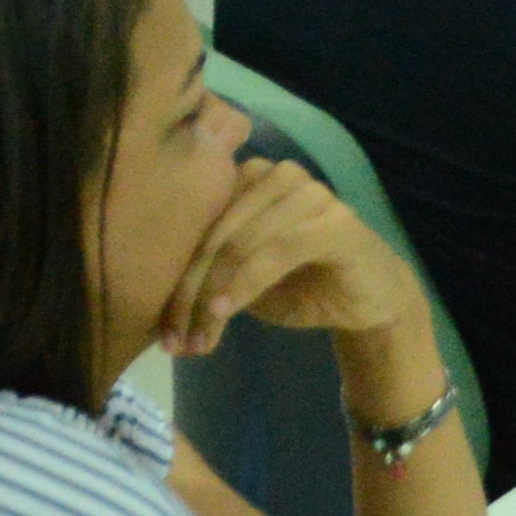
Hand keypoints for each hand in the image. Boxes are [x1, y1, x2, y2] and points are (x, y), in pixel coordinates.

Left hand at [160, 161, 419, 357]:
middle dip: (187, 293)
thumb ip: (206, 274)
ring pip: (240, 244)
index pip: (195, 223)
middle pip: (213, 235)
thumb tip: (145, 295)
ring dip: (212, 295)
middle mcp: (278, 174)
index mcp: (249, 178)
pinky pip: (277, 251)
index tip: (159, 330)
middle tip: (174, 341)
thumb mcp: (241, 280)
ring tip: (198, 338)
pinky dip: (245, 283)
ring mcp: (311, 193)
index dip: (171, 277)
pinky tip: (223, 311)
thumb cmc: (301, 287)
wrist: (370, 301)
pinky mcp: (337, 221)